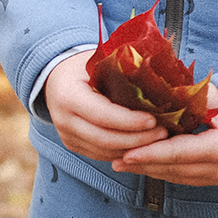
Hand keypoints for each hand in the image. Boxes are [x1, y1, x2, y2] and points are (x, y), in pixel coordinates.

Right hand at [44, 51, 169, 160]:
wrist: (55, 77)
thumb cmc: (81, 65)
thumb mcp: (97, 62)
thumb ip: (119, 71)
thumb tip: (154, 76)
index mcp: (69, 96)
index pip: (103, 115)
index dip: (129, 121)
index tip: (153, 120)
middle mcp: (64, 120)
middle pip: (105, 139)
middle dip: (137, 139)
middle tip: (162, 132)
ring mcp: (66, 136)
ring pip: (104, 152)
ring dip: (133, 149)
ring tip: (157, 140)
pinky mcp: (72, 145)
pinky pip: (100, 155)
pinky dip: (122, 152)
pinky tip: (141, 145)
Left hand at [112, 86, 217, 186]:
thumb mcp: (215, 97)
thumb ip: (188, 97)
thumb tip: (157, 91)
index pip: (178, 153)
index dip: (151, 154)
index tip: (126, 154)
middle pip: (173, 169)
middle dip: (142, 165)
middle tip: (115, 159)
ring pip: (175, 177)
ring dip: (149, 170)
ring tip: (122, 162)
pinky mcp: (214, 181)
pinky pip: (182, 178)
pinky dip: (162, 170)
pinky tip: (144, 164)